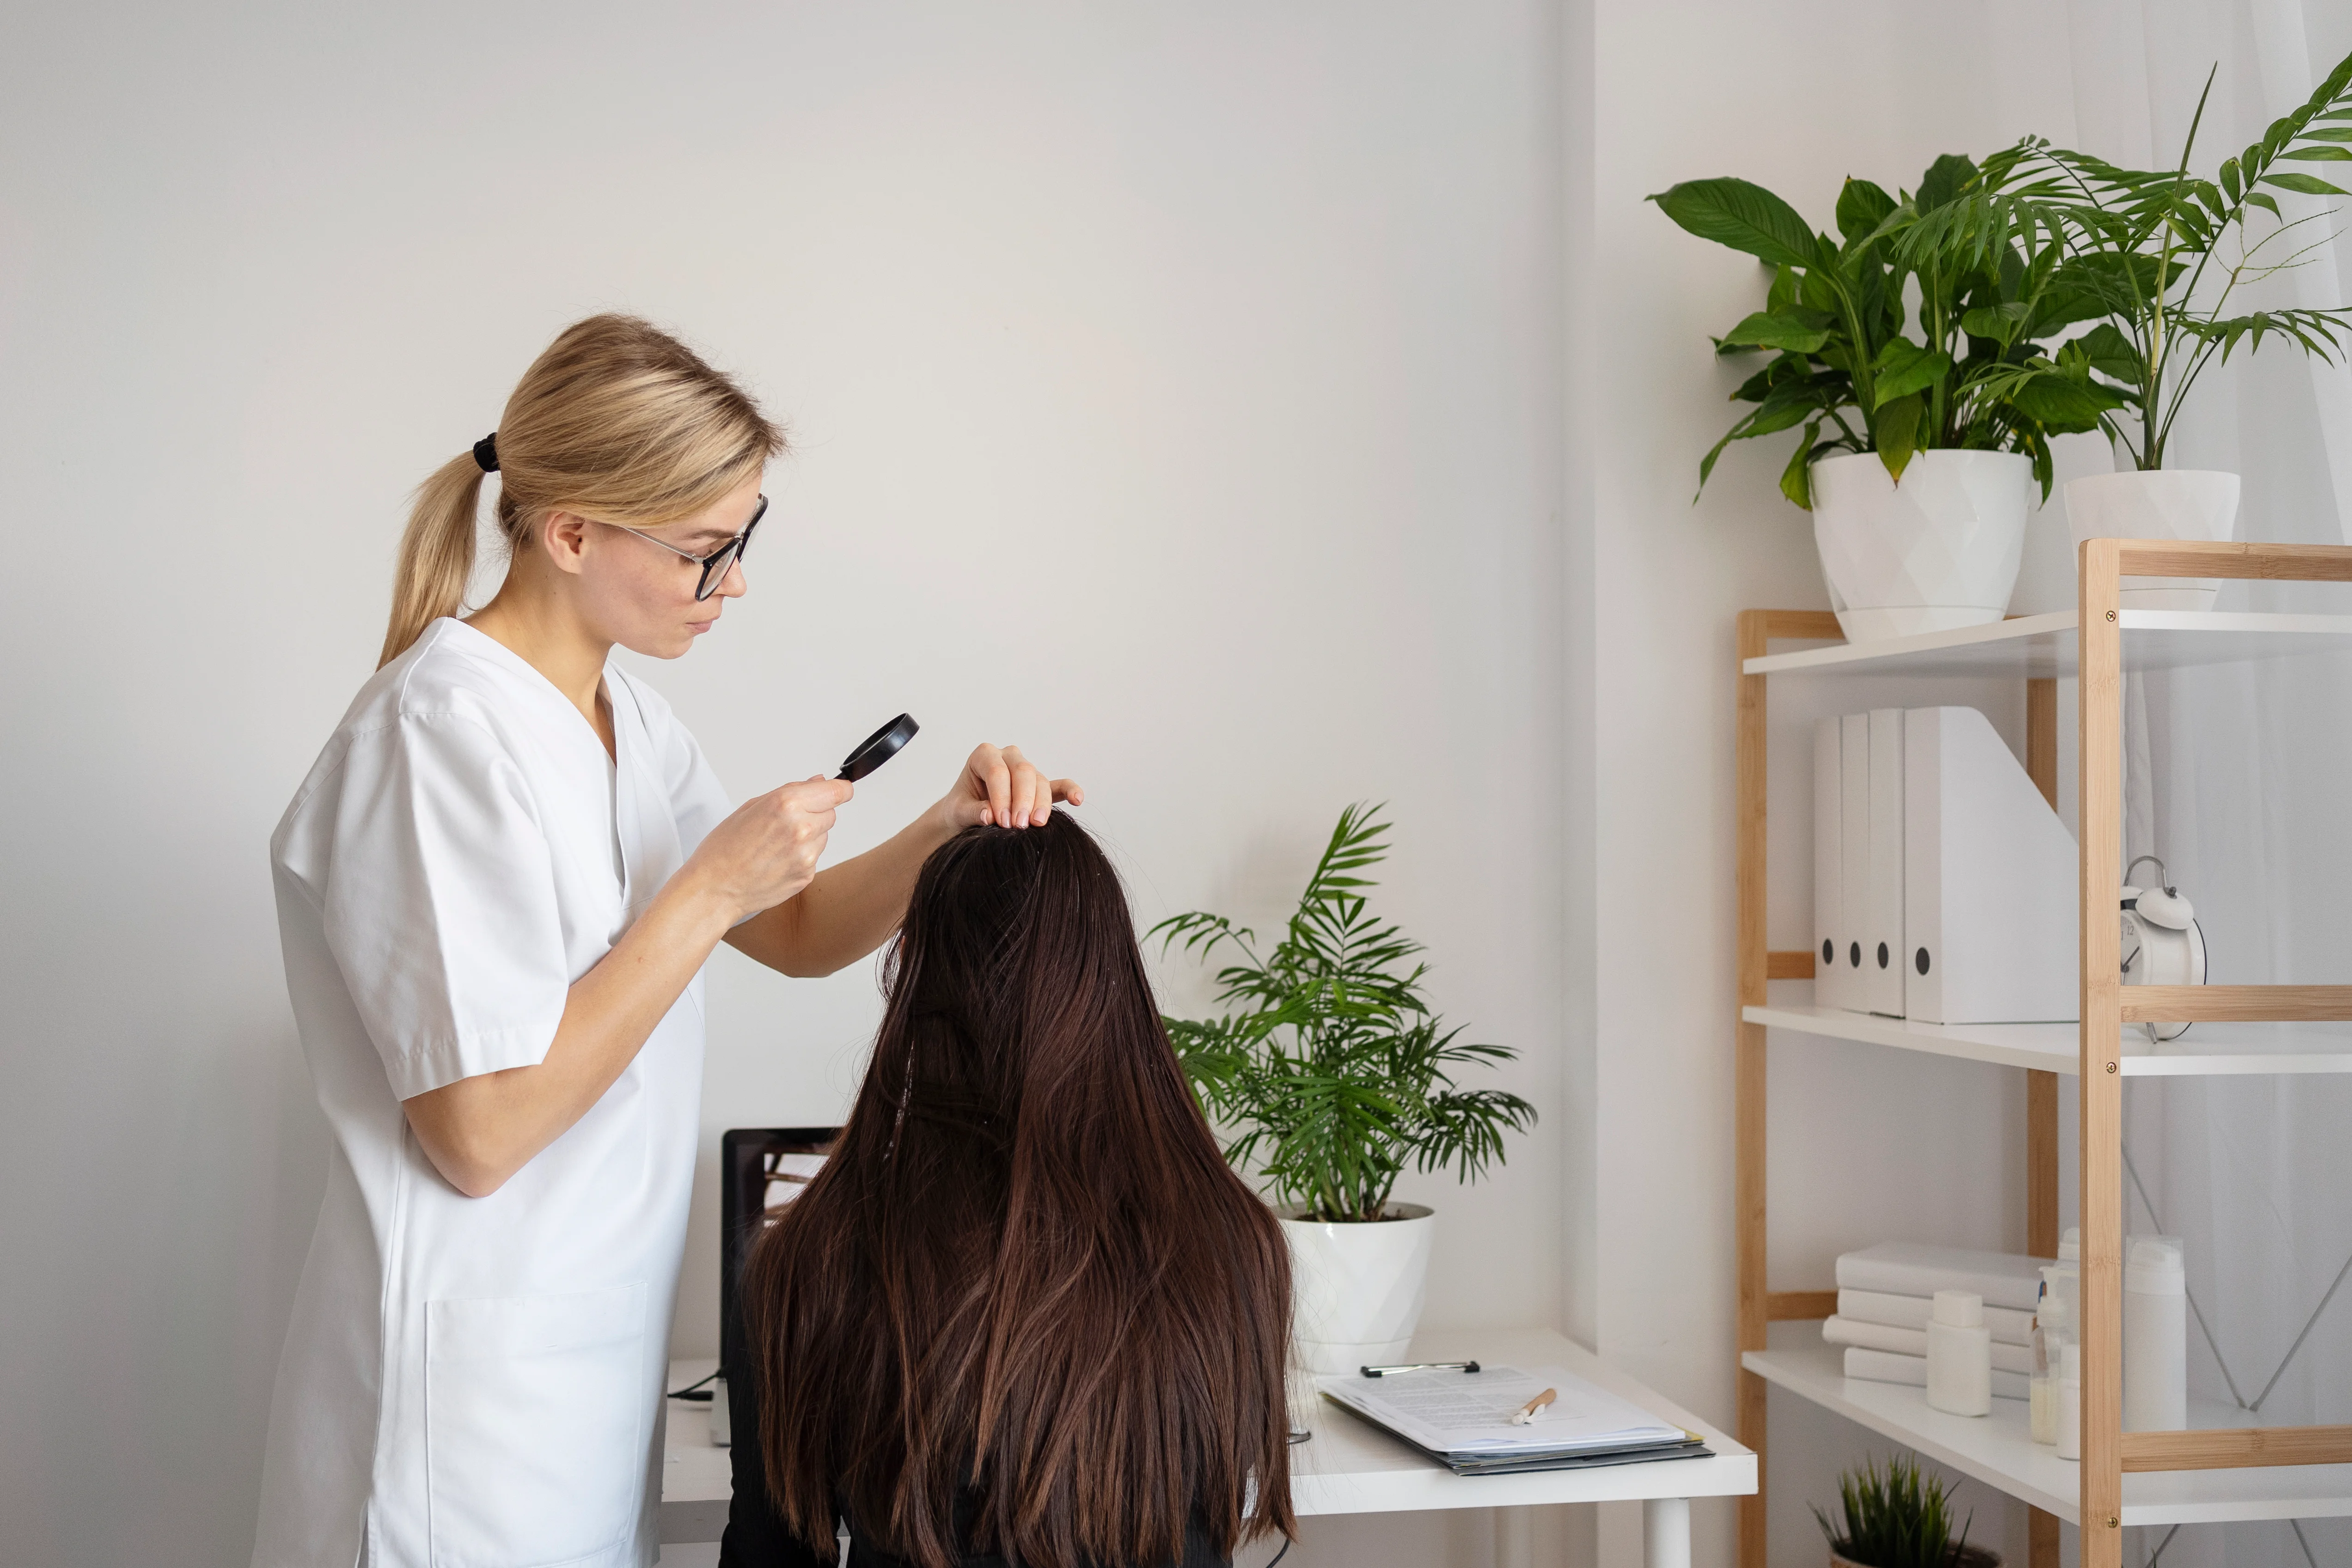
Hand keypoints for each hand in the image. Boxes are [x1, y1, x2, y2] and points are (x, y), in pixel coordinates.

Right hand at [684, 775, 854, 920]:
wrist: (714, 889)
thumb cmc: (724, 848)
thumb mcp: (751, 807)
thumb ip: (791, 791)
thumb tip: (818, 782)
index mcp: (786, 804)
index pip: (837, 791)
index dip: (839, 790)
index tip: (838, 791)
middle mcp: (801, 828)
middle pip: (831, 814)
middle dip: (815, 814)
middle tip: (785, 823)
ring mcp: (806, 855)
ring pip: (823, 836)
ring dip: (808, 837)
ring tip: (776, 845)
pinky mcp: (807, 875)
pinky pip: (814, 858)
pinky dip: (801, 857)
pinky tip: (776, 860)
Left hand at [936, 743, 1083, 830]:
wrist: (966, 817)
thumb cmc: (960, 810)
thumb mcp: (958, 812)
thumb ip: (972, 812)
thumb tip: (990, 815)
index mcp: (984, 756)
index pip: (998, 772)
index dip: (1002, 796)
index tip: (1002, 822)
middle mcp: (1008, 757)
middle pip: (1023, 772)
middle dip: (1023, 799)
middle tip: (1020, 826)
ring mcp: (1026, 770)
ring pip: (1040, 781)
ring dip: (1040, 803)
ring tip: (1036, 824)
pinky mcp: (1039, 786)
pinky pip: (1058, 785)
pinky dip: (1069, 791)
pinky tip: (1077, 799)